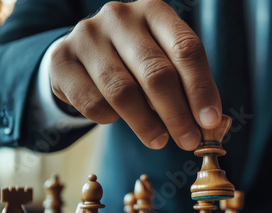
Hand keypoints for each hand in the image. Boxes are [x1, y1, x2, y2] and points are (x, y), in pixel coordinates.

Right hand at [49, 0, 220, 150]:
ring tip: (160, 140)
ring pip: (123, 91)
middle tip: (189, 141)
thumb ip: (186, 86)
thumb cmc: (134, 60)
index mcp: (155, 12)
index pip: (186, 49)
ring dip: (146, 124)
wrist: (83, 54)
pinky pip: (92, 102)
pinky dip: (110, 119)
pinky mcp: (62, 60)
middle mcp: (120, 17)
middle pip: (156, 73)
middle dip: (177, 114)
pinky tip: (118, 119)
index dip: (201, 89)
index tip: (209, 122)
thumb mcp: (164, 61)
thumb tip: (208, 124)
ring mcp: (87, 36)